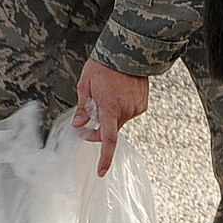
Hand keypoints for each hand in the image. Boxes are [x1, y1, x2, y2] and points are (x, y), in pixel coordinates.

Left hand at [73, 59, 149, 176]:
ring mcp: (136, 108)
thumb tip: (79, 125)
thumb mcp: (85, 85)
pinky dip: (121, 109)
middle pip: (111, 131)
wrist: (127, 51)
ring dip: (110, 116)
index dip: (105, 157)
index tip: (101, 171)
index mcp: (109, 108)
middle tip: (87, 121)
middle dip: (98, 129)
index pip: (108, 139)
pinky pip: (128, 113)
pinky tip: (118, 94)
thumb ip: (83, 108)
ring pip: (119, 121)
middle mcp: (125, 110)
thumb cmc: (104, 65)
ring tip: (106, 95)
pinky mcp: (143, 104)